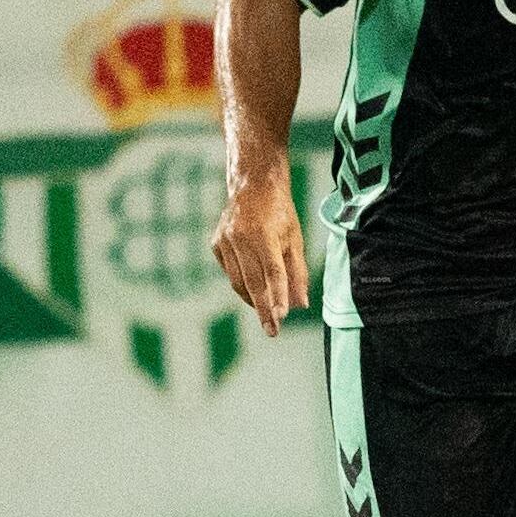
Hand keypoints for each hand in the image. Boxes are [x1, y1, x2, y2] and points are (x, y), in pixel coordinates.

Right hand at [211, 176, 310, 337]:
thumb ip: (298, 272)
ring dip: (253, 299)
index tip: (281, 318)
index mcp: (264, 233)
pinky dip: (242, 283)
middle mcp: (240, 237)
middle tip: (272, 331)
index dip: (277, 297)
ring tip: (267, 310)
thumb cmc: (279, 213)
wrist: (252, 185)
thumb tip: (300, 304)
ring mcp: (224, 240)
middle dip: (263, 309)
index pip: (273, 272)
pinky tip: (253, 284)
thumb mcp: (295, 238)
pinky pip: (230, 272)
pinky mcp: (215, 244)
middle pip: (253, 282)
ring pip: (238, 282)